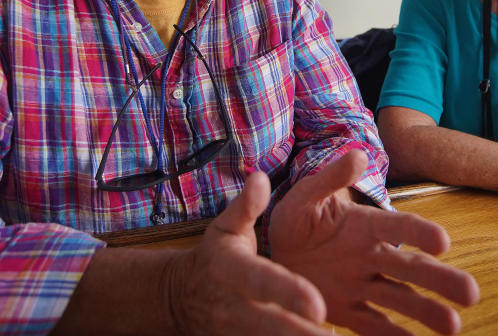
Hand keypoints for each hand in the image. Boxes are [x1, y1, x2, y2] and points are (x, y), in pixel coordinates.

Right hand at [166, 170, 331, 334]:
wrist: (180, 297)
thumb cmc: (215, 256)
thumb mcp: (225, 226)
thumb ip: (246, 206)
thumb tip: (260, 178)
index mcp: (231, 269)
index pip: (262, 281)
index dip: (288, 292)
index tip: (318, 305)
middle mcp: (233, 304)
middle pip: (269, 324)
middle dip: (299, 333)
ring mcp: (234, 331)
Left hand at [270, 150, 479, 334]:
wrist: (272, 252)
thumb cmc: (294, 218)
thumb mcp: (305, 195)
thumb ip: (330, 178)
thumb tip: (358, 154)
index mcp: (364, 225)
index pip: (397, 226)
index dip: (419, 232)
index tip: (442, 241)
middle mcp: (369, 256)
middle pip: (410, 267)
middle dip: (440, 279)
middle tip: (470, 293)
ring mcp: (360, 286)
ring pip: (399, 299)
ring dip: (426, 311)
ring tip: (453, 327)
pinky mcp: (345, 311)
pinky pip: (372, 325)